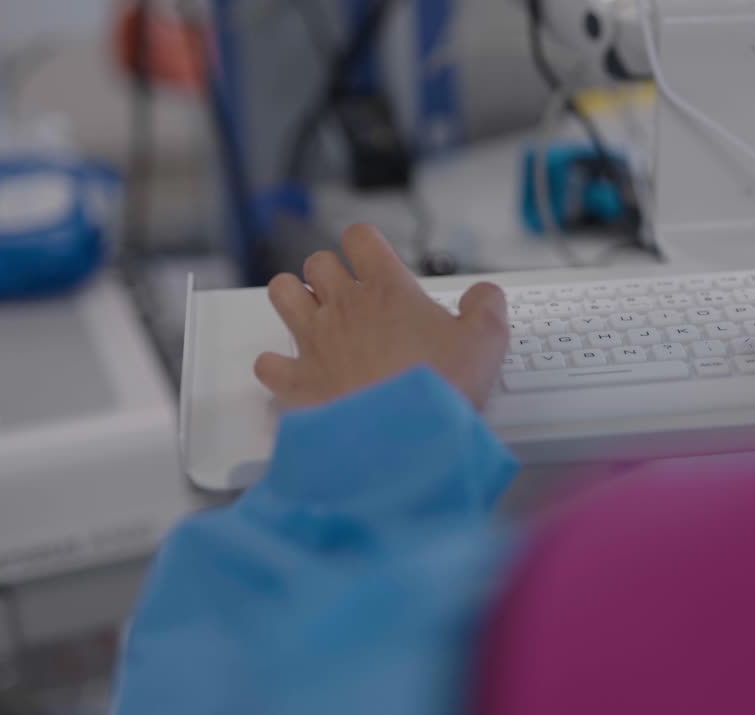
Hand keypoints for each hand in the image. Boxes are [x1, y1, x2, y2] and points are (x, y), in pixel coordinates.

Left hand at [254, 225, 509, 409]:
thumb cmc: (438, 387)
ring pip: (282, 293)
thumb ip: (486, 306)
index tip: (373, 257)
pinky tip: (292, 371)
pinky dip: (276, 365)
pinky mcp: (298, 380)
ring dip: (293, 297)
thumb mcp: (485, 341)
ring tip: (311, 314)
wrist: (403, 438)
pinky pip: (268, 363)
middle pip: (317, 262)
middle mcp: (344, 307)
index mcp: (387, 289)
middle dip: (329, 272)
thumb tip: (486, 294)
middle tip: (348, 292)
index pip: (361, 237)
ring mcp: (315, 341)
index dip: (366, 244)